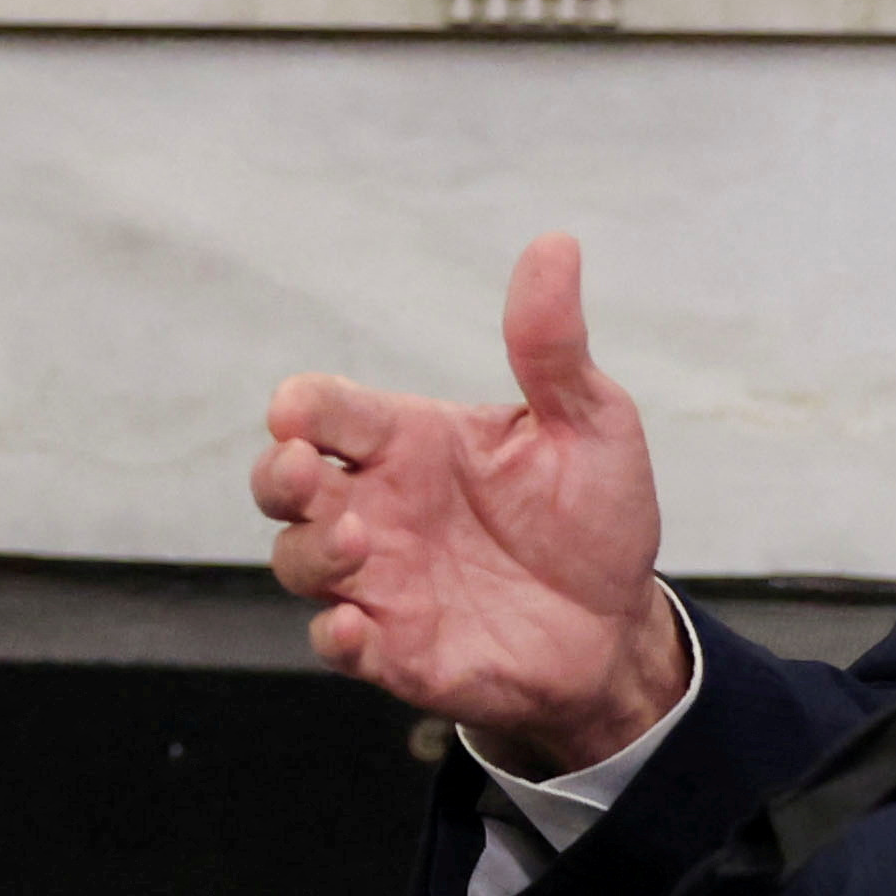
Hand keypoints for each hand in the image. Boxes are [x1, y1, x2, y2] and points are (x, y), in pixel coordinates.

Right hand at [255, 234, 692, 778]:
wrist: (618, 625)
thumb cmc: (593, 516)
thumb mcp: (589, 422)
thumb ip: (554, 347)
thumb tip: (555, 245)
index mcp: (410, 442)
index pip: (329, 411)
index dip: (302, 407)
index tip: (297, 410)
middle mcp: (379, 507)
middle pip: (284, 484)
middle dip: (277, 474)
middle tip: (304, 471)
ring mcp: (380, 580)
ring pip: (297, 561)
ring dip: (309, 551)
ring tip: (355, 542)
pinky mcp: (396, 650)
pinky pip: (338, 644)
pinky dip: (334, 636)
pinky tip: (354, 626)